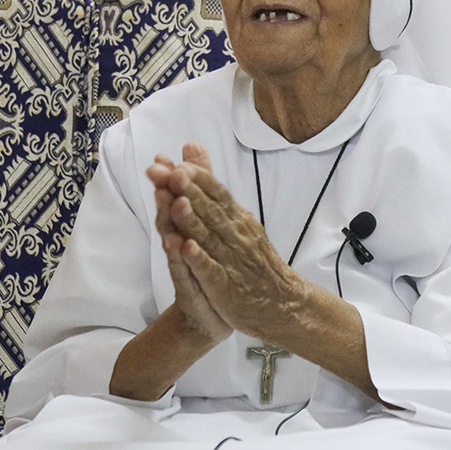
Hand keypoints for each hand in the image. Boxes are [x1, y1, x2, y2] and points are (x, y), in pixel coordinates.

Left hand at [160, 146, 309, 339]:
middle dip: (189, 192)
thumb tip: (191, 147)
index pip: (217, 192)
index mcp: (237, 218)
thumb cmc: (253, 259)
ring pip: (209, 237)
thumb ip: (211, 186)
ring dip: (192, 220)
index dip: (197, 178)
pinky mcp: (226, 286)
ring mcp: (231, 260)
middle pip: (210, 210)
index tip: (177, 163)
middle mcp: (235, 235)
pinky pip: (212, 270)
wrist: (280, 302)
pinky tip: (186, 248)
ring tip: (176, 204)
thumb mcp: (236, 218)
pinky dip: (199, 259)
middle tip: (170, 174)